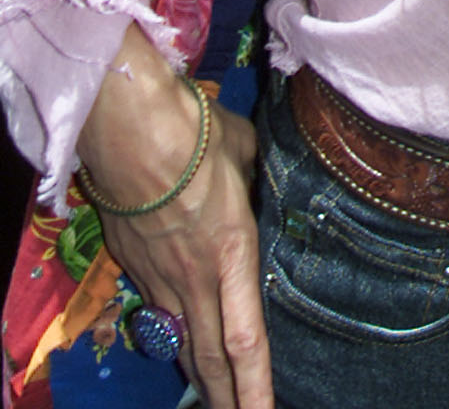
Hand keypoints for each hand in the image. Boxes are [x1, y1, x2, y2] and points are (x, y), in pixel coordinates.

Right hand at [77, 26, 272, 408]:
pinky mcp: (132, 265)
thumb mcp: (244, 150)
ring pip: (182, 342)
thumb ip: (252, 172)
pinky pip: (158, 312)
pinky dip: (173, 336)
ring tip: (215, 399)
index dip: (257, 385)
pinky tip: (179, 343)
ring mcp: (159, 277)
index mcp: (233, 254)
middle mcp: (196, 279)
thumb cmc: (196, 134)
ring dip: (199, 377)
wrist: (129, 129)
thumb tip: (250, 171)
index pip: (247, 339)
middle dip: (228, 398)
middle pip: (212, 358)